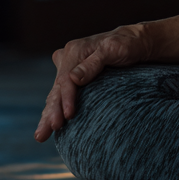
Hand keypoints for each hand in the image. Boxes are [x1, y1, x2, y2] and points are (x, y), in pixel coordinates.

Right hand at [34, 24, 152, 141]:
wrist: (137, 43)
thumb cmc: (127, 45)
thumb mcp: (113, 50)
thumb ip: (93, 63)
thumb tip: (72, 78)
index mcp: (75, 50)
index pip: (66, 79)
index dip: (66, 98)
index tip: (68, 115)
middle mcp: (68, 59)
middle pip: (57, 89)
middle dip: (51, 112)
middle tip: (45, 133)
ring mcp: (70, 70)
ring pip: (56, 95)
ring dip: (48, 115)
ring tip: (41, 136)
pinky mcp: (75, 80)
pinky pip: (62, 96)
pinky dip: (55, 110)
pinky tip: (50, 124)